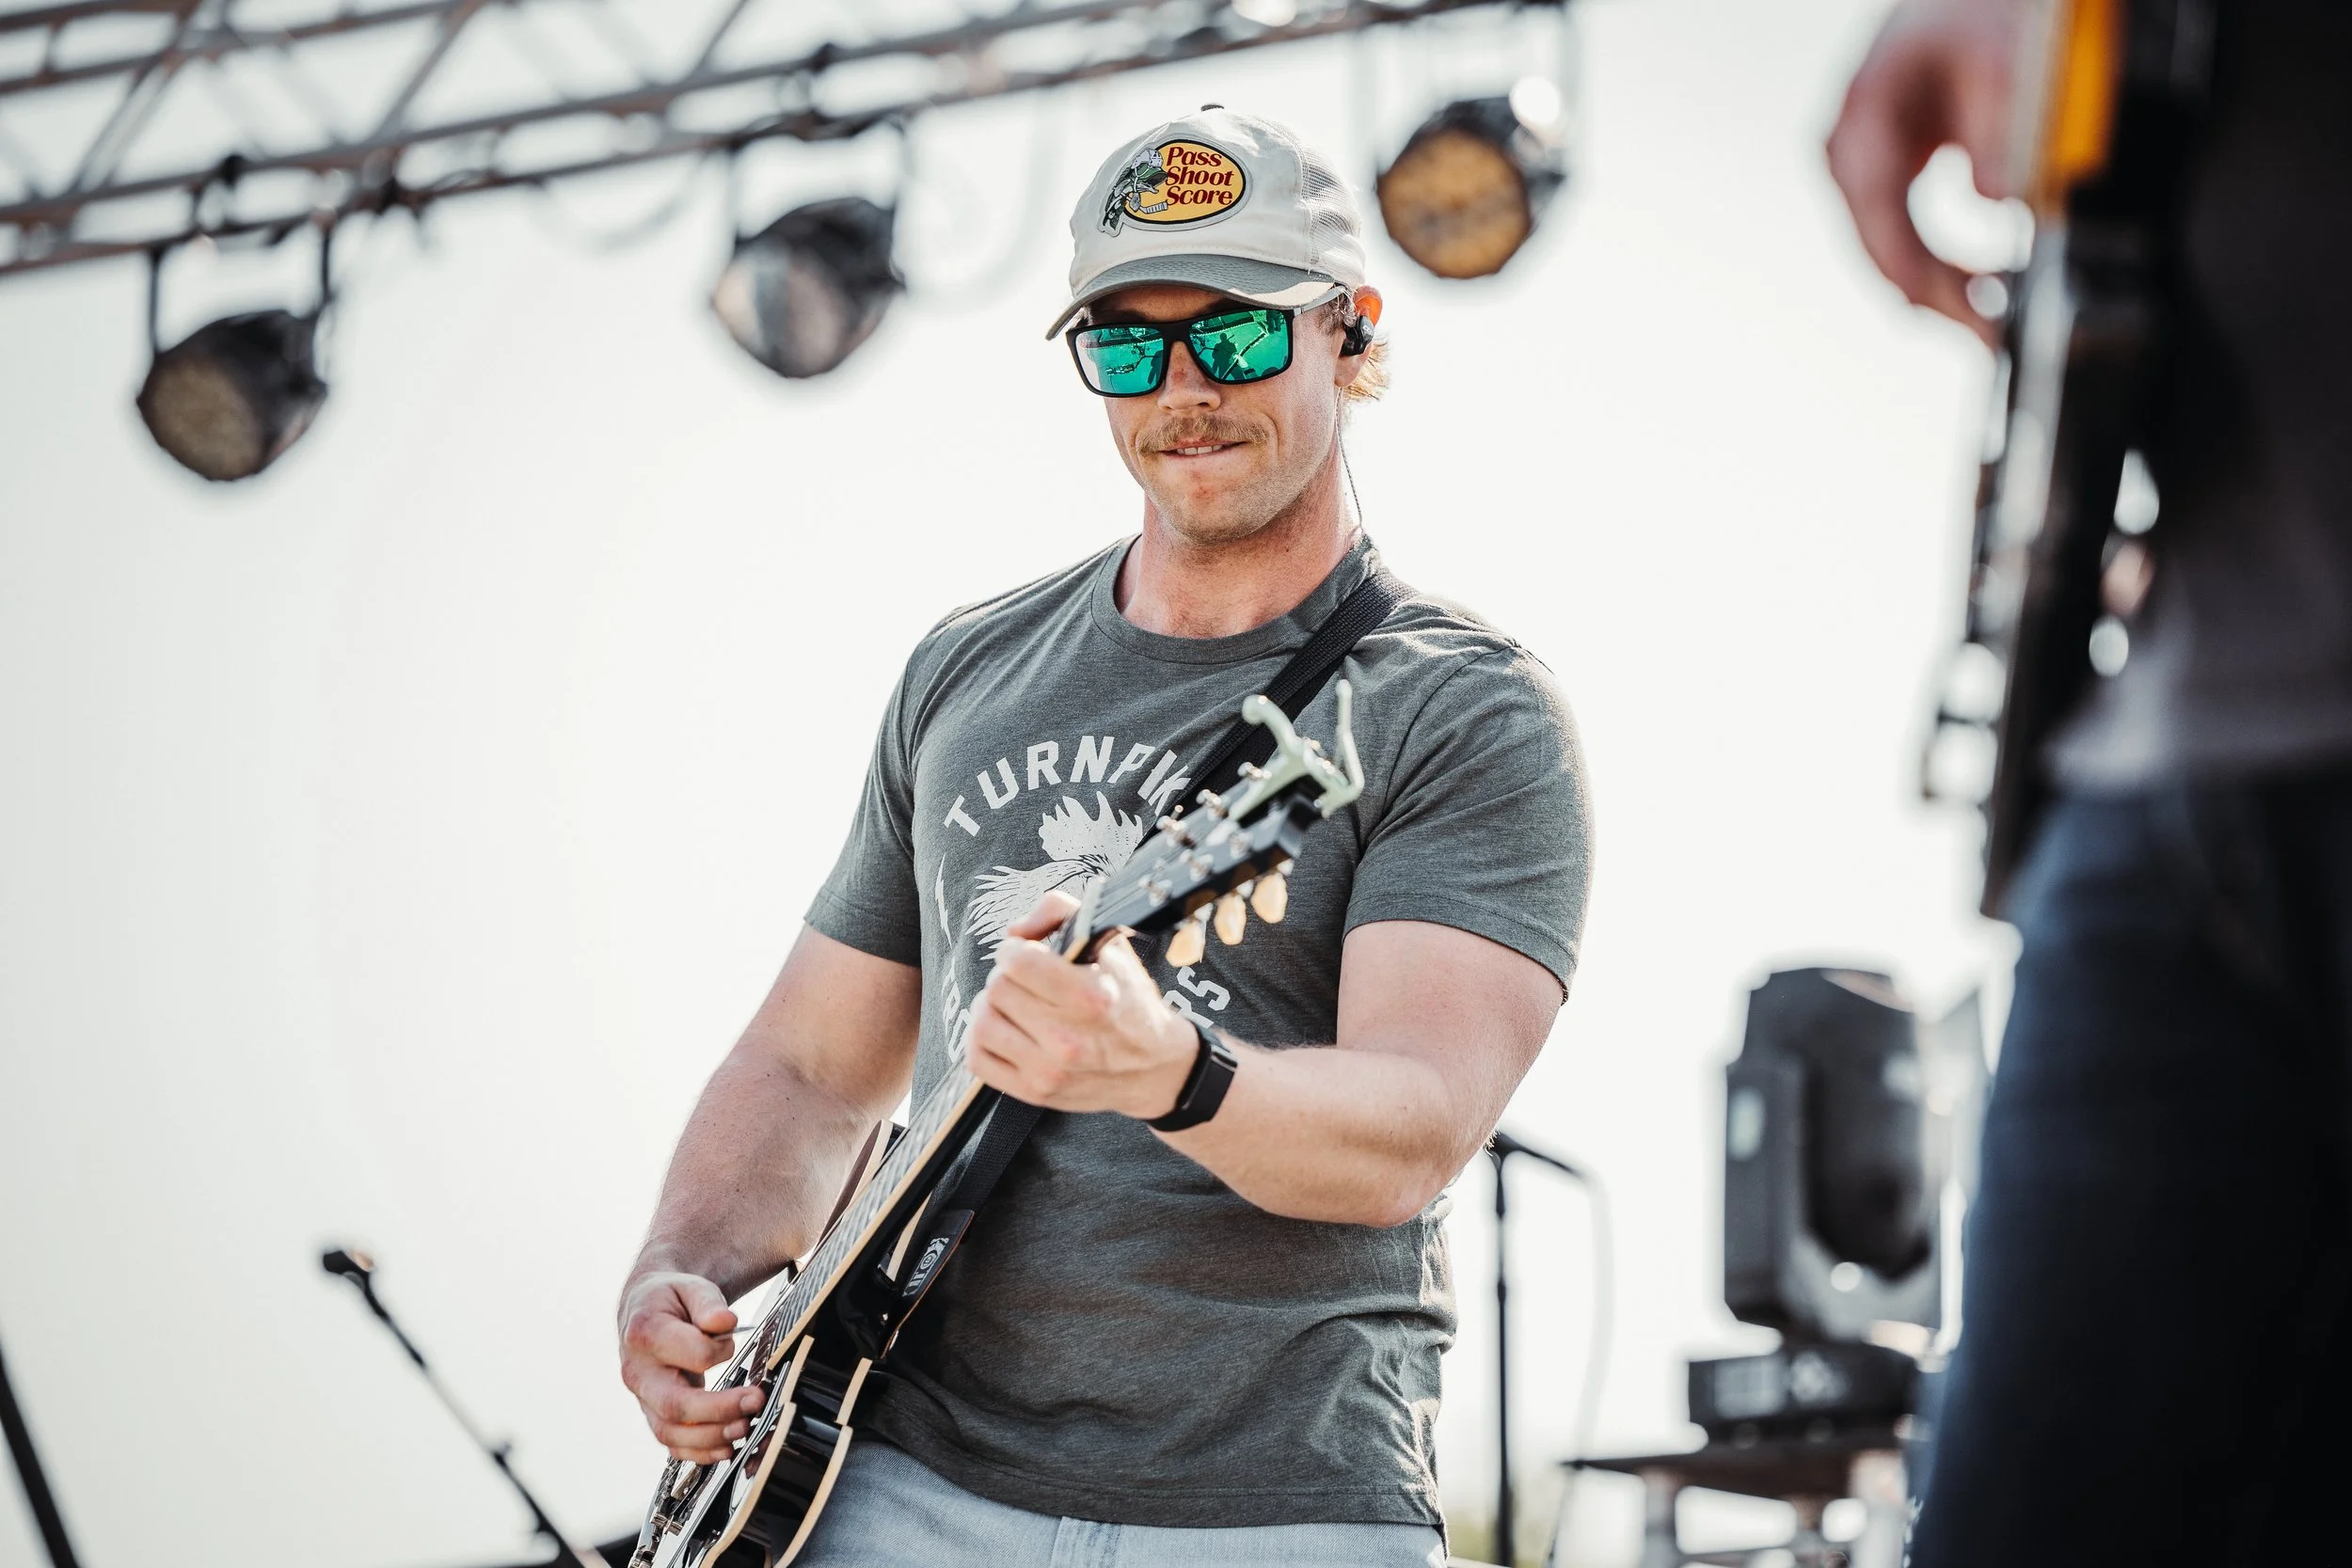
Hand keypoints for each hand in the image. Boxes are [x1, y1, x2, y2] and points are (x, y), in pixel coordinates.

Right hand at [618, 1270, 763, 1463]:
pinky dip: (699, 1453)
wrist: (645, 1309)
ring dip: (711, 1438)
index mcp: (645, 1332)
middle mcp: (638, 1371)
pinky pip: (671, 1443)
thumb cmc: (671, 1299)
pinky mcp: (653, 1413)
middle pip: (674, 1405)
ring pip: (670, 1432)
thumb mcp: (690, 1287)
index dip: (720, 1351)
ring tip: (745, 1429)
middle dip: (719, 1410)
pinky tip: (726, 1449)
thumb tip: (725, 1322)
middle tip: (755, 1403)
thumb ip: (708, 1302)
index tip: (732, 1340)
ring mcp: (643, 1397)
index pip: (692, 1354)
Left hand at [966, 891, 1198, 1120]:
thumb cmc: (1129, 1002)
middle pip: (997, 989)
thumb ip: (1060, 912)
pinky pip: (978, 1059)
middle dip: (1005, 977)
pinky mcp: (1034, 1092)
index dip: (1014, 950)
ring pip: (982, 1023)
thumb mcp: (1110, 946)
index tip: (1024, 954)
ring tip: (1012, 1005)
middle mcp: (1068, 1038)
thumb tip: (1016, 931)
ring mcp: (1049, 1070)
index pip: (1017, 962)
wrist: (1153, 1068)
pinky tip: (1002, 1030)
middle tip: (1023, 981)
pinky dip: (980, 1040)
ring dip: (991, 1007)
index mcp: (1090, 996)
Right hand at [1825, 0, 2028, 346]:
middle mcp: (1846, 154)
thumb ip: (2001, 140)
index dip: (1934, 292)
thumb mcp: (2004, 66)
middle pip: (1883, 256)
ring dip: (1939, 287)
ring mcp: (1858, 164)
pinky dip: (1939, 261)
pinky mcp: (1882, 170)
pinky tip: (1979, 278)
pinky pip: (1903, 233)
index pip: (1887, 238)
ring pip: (1890, 253)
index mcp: (1863, 131)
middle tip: (1992, 337)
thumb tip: (2005, 210)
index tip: (1980, 325)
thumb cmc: (1976, 12)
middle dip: (1940, 303)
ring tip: (1992, 313)